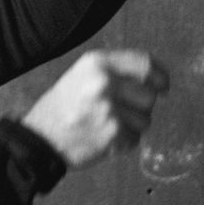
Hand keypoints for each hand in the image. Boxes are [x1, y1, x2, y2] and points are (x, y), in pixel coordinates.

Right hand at [21, 49, 167, 168]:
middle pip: (150, 95)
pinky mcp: (113, 134)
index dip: (160, 76)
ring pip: (145, 120)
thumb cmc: (64, 106)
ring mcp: (109, 109)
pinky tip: (102, 136)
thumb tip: (158, 81)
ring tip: (105, 124)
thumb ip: (117, 72)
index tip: (163, 86)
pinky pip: (135, 138)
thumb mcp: (84, 75)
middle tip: (117, 110)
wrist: (40, 138)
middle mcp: (104, 82)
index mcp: (97, 63)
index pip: (146, 64)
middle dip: (140, 106)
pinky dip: (123, 141)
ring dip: (132, 125)